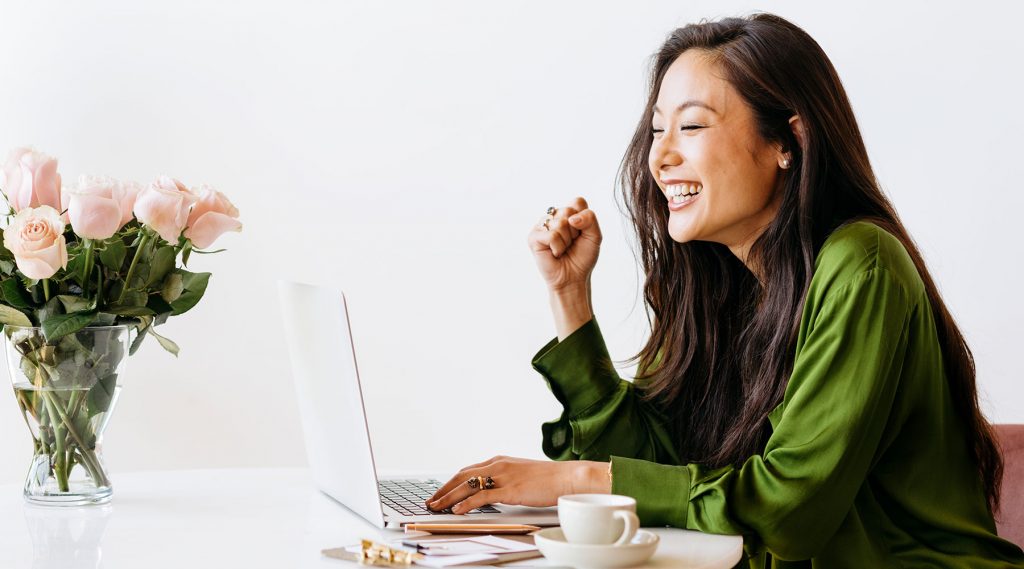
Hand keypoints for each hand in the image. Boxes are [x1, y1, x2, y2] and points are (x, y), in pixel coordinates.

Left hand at [425, 456, 610, 513]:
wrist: (568, 477)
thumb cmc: (549, 479)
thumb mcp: (522, 475)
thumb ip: (506, 480)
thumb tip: (494, 491)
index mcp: (500, 461)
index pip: (468, 470)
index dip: (451, 482)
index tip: (440, 492)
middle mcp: (498, 465)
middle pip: (462, 475)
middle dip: (443, 489)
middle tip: (430, 500)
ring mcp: (503, 476)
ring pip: (467, 485)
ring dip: (448, 497)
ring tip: (436, 507)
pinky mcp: (509, 489)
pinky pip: (481, 496)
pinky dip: (466, 503)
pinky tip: (457, 510)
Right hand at [528, 197, 601, 292]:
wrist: (573, 277)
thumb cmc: (582, 257)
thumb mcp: (595, 236)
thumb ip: (590, 219)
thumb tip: (571, 218)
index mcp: (567, 213)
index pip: (578, 201)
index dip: (584, 219)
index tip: (581, 233)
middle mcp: (553, 216)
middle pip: (568, 211)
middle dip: (575, 231)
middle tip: (571, 243)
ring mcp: (542, 226)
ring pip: (560, 223)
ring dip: (566, 241)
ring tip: (563, 249)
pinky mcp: (533, 237)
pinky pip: (551, 235)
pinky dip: (558, 247)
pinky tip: (555, 253)